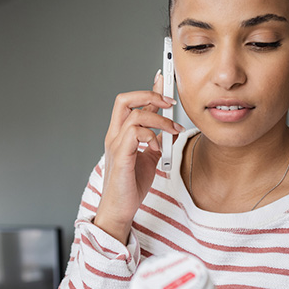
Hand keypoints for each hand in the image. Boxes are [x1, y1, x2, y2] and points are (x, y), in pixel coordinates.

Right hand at [94, 71, 182, 242]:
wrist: (120, 209)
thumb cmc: (131, 186)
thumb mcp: (150, 158)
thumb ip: (156, 141)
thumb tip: (168, 128)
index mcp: (121, 134)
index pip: (132, 103)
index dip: (149, 89)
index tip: (164, 80)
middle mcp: (115, 135)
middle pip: (125, 99)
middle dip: (149, 95)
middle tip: (169, 102)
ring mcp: (116, 145)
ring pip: (134, 114)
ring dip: (159, 119)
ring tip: (173, 130)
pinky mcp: (121, 156)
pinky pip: (134, 133)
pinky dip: (151, 135)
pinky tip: (159, 146)